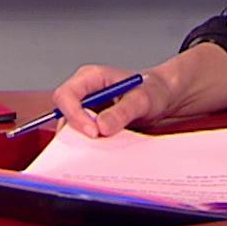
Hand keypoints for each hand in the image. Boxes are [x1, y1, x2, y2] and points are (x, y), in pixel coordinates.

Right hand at [48, 64, 175, 137]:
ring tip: (106, 146)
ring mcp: (86, 108)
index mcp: (90, 77)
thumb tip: (101, 127)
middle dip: (76, 131)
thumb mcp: (142, 99)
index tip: (93, 132)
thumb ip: (122, 112)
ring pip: (71, 127)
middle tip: (97, 144)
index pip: (66, 95)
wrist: (162, 98)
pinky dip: (91, 144)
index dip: (74, 115)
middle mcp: (84, 92)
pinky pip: (83, 135)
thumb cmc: (153, 91)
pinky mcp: (92, 122)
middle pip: (64, 113)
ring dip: (84, 140)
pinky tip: (108, 148)